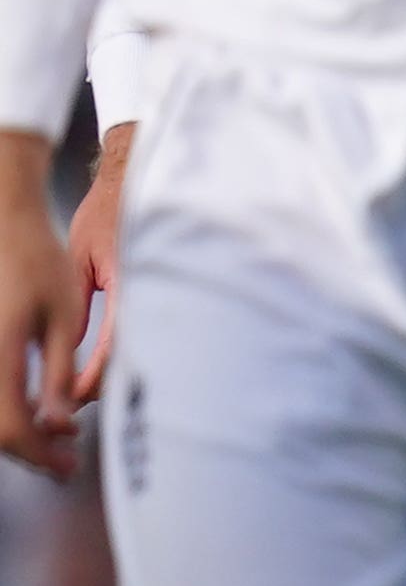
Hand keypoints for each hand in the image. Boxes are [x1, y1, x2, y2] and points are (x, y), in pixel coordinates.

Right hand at [0, 132, 80, 478]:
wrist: (1, 223)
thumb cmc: (37, 263)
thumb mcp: (65, 319)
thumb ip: (61, 375)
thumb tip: (61, 426)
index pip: (11, 426)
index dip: (40, 454)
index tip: (68, 466)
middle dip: (29, 450)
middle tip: (64, 459)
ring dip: (14, 433)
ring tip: (53, 436)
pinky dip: (4, 409)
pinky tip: (31, 409)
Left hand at [65, 119, 131, 406]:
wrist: (134, 183)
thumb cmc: (110, 213)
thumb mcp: (83, 257)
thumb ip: (78, 302)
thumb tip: (68, 344)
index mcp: (133, 284)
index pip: (117, 342)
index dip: (97, 374)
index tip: (76, 395)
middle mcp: (152, 293)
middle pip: (133, 354)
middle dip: (105, 383)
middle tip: (76, 403)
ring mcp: (158, 295)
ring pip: (139, 348)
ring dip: (114, 373)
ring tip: (86, 390)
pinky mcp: (156, 295)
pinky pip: (141, 333)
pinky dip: (122, 355)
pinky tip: (106, 366)